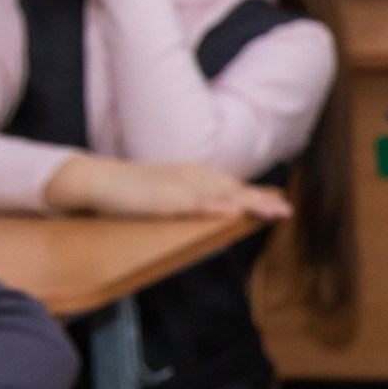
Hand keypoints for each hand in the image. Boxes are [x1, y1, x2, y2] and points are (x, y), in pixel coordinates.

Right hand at [44, 156, 295, 219]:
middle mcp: (194, 178)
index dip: (259, 195)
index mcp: (197, 176)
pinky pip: (195, 204)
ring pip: (224, 195)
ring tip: (277, 212)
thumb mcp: (172, 193)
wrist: (98, 179)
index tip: (284, 202)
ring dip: (251, 203)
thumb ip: (196, 200)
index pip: (234, 185)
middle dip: (263, 200)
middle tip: (289, 211)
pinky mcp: (165, 200)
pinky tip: (234, 212)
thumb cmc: (135, 189)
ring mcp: (181, 188)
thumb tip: (219, 210)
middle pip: (236, 189)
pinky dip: (216, 207)